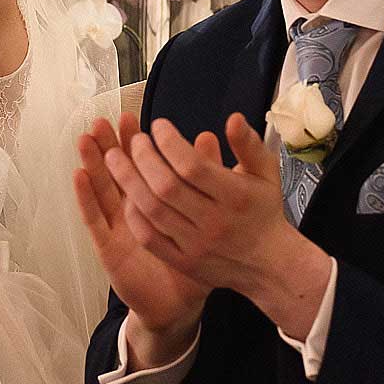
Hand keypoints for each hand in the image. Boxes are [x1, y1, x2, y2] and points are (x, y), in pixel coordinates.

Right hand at [75, 113, 209, 361]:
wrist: (180, 304)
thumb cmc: (194, 259)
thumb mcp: (205, 215)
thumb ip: (206, 177)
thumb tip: (209, 136)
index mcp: (153, 200)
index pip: (140, 165)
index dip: (133, 142)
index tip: (131, 118)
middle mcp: (131, 210)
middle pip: (116, 172)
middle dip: (108, 146)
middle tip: (103, 121)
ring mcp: (117, 228)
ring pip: (101, 190)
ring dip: (92, 164)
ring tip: (86, 138)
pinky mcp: (108, 249)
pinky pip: (95, 221)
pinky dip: (86, 198)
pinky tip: (79, 175)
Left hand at [105, 114, 330, 335]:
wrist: (268, 265)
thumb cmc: (263, 211)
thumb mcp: (266, 174)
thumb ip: (248, 144)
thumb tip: (234, 118)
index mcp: (235, 197)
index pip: (193, 166)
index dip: (170, 142)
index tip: (158, 125)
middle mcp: (214, 222)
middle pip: (167, 187)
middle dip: (143, 157)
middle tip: (135, 139)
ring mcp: (197, 245)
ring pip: (153, 210)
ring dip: (128, 181)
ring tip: (114, 157)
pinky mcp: (183, 262)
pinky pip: (149, 237)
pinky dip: (133, 214)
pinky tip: (125, 193)